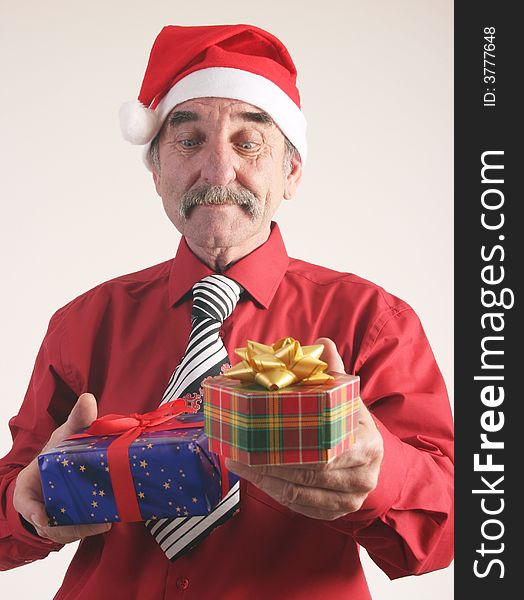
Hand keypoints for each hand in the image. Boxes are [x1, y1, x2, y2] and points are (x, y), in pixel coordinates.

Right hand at [13, 393, 111, 543]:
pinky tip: (107, 522)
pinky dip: (89, 529)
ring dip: (84, 529)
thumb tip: (88, 398)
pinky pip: (74, 533)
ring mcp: (52, 517)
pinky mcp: (66, 524)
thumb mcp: (65, 435)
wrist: (57, 470)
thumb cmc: (58, 454)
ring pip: (65, 532)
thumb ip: (77, 419)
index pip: (26, 502)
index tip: (45, 518)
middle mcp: (38, 505)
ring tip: (105, 523)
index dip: (34, 512)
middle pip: (50, 524)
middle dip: (71, 526)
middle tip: (96, 523)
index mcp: (29, 485)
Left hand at [225, 338, 383, 520]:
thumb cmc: (353, 423)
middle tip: (240, 451)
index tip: (261, 437)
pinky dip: (275, 493)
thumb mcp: (347, 397)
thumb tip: (322, 343)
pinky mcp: (335, 512)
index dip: (292, 448)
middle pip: (310, 475)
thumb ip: (333, 372)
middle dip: (270, 465)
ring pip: (300, 494)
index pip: (327, 451)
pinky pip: (300, 507)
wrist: (371, 456)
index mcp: (368, 445)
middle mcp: (363, 477)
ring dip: (266, 481)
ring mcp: (350, 499)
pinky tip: (255, 479)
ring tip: (240, 463)